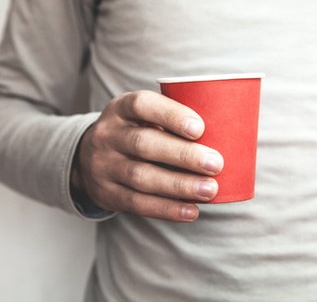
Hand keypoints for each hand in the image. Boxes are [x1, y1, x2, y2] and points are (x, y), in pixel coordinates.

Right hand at [72, 91, 223, 221]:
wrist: (87, 160)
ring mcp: (103, 166)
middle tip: (216, 164)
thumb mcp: (141, 117)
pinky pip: (137, 203)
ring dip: (179, 185)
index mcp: (120, 109)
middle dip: (183, 155)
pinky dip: (167, 209)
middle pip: (143, 144)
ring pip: (141, 177)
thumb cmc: (134, 133)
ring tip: (210, 190)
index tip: (200, 128)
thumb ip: (172, 122)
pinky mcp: (107, 193)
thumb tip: (229, 135)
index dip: (170, 115)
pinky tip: (192, 211)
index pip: (142, 105)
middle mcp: (107, 135)